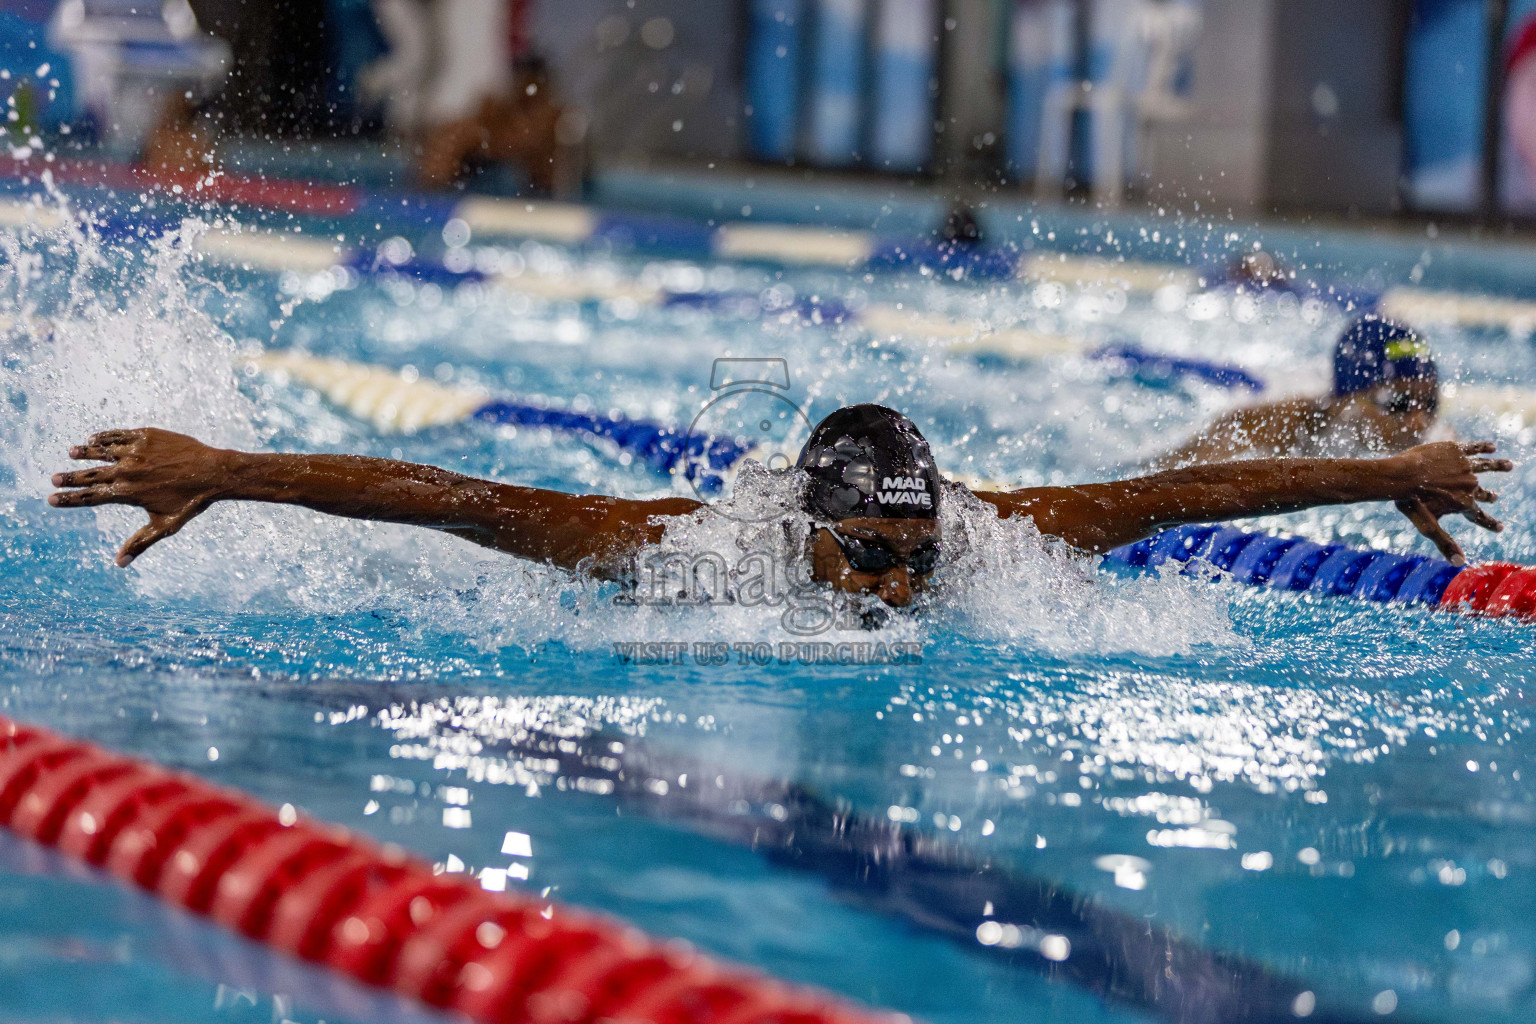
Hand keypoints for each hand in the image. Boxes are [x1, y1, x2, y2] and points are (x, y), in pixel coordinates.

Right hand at [49, 428, 230, 565]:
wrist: (214, 472)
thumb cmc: (191, 502)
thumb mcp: (165, 526)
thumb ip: (140, 543)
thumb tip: (119, 564)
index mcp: (127, 493)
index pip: (90, 497)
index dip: (69, 499)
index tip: (51, 499)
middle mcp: (127, 471)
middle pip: (91, 474)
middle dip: (70, 477)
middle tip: (54, 478)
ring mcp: (136, 451)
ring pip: (102, 450)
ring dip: (85, 452)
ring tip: (72, 453)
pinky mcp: (147, 436)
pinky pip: (119, 435)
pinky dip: (105, 437)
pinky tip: (95, 438)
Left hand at [1389, 441, 1512, 564]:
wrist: (1401, 476)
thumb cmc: (1411, 503)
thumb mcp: (1428, 526)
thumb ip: (1445, 543)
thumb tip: (1460, 563)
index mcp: (1464, 504)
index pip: (1480, 516)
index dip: (1490, 523)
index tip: (1500, 528)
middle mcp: (1469, 485)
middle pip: (1483, 492)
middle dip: (1490, 496)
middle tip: (1495, 496)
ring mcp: (1464, 466)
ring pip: (1487, 466)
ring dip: (1499, 466)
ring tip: (1509, 466)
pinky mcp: (1456, 450)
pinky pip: (1474, 448)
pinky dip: (1484, 447)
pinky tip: (1492, 446)